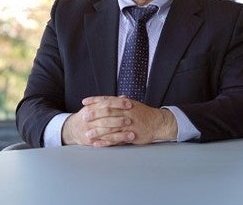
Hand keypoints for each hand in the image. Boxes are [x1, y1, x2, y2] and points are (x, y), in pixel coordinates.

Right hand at [61, 96, 133, 146]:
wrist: (72, 129)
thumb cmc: (87, 116)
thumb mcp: (94, 106)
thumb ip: (109, 102)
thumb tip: (124, 97)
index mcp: (91, 107)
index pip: (106, 103)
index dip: (118, 103)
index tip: (129, 104)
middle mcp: (89, 118)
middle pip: (106, 116)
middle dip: (119, 118)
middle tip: (131, 119)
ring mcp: (90, 130)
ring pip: (106, 130)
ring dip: (120, 133)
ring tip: (132, 134)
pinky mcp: (91, 140)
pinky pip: (104, 141)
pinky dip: (115, 141)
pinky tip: (124, 142)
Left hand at [62, 96, 178, 146]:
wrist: (158, 123)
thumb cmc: (144, 114)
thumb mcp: (133, 104)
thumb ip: (121, 102)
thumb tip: (112, 98)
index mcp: (125, 103)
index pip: (107, 99)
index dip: (95, 100)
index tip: (84, 102)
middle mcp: (126, 112)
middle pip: (107, 112)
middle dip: (94, 114)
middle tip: (83, 117)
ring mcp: (129, 124)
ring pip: (110, 127)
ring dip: (98, 131)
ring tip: (87, 134)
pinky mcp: (131, 135)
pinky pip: (116, 139)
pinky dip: (106, 142)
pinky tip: (98, 144)